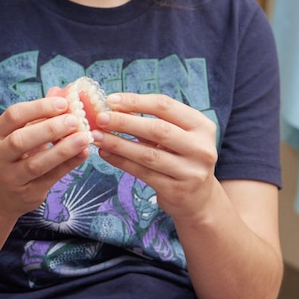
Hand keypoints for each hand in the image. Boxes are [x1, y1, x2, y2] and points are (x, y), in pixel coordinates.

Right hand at [0, 91, 89, 213]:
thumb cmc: (13, 156)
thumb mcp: (18, 133)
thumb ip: (38, 114)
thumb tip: (61, 91)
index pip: (13, 116)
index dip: (39, 107)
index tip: (63, 103)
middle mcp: (0, 155)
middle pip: (20, 140)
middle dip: (49, 129)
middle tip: (74, 120)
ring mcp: (12, 177)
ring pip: (36, 163)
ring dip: (62, 150)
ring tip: (84, 137)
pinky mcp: (28, 192)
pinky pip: (51, 178)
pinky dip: (68, 164)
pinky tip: (84, 153)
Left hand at [92, 92, 219, 221]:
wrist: (198, 198)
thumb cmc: (181, 157)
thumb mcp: (176, 136)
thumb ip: (151, 121)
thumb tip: (113, 106)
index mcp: (202, 126)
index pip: (166, 106)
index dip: (136, 101)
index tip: (111, 100)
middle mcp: (201, 148)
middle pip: (157, 129)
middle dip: (124, 122)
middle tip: (99, 118)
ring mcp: (191, 171)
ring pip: (147, 154)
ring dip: (117, 143)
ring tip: (96, 136)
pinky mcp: (177, 191)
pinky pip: (142, 173)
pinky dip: (120, 161)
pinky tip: (105, 153)